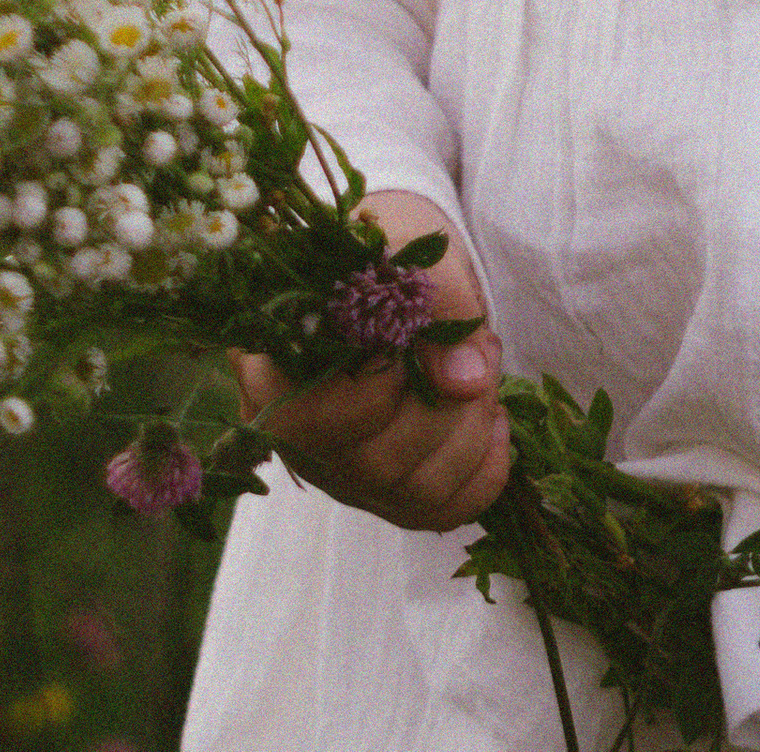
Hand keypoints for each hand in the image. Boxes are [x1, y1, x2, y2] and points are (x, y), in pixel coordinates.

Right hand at [228, 190, 510, 533]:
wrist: (393, 274)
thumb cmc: (385, 255)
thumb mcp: (406, 247)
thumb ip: (433, 300)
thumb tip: (462, 379)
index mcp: (269, 375)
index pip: (315, 417)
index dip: (385, 376)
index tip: (422, 323)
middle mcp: (297, 442)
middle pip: (374, 463)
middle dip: (447, 402)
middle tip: (480, 341)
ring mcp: (342, 476)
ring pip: (415, 493)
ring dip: (473, 428)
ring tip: (485, 365)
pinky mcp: (386, 497)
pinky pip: (445, 511)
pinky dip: (486, 467)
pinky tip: (491, 416)